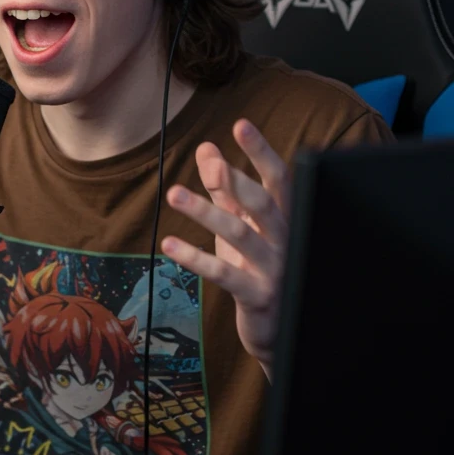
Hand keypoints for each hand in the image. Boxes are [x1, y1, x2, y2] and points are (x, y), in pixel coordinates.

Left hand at [161, 119, 291, 378]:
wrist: (281, 329)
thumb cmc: (258, 267)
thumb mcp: (242, 224)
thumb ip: (225, 188)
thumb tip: (206, 148)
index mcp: (285, 217)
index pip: (278, 178)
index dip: (261, 152)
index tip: (241, 125)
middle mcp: (285, 240)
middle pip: (262, 204)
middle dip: (236, 181)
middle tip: (210, 165)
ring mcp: (274, 269)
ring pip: (239, 235)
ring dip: (205, 212)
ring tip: (174, 194)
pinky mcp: (258, 297)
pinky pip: (224, 274)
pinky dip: (195, 258)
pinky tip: (169, 244)